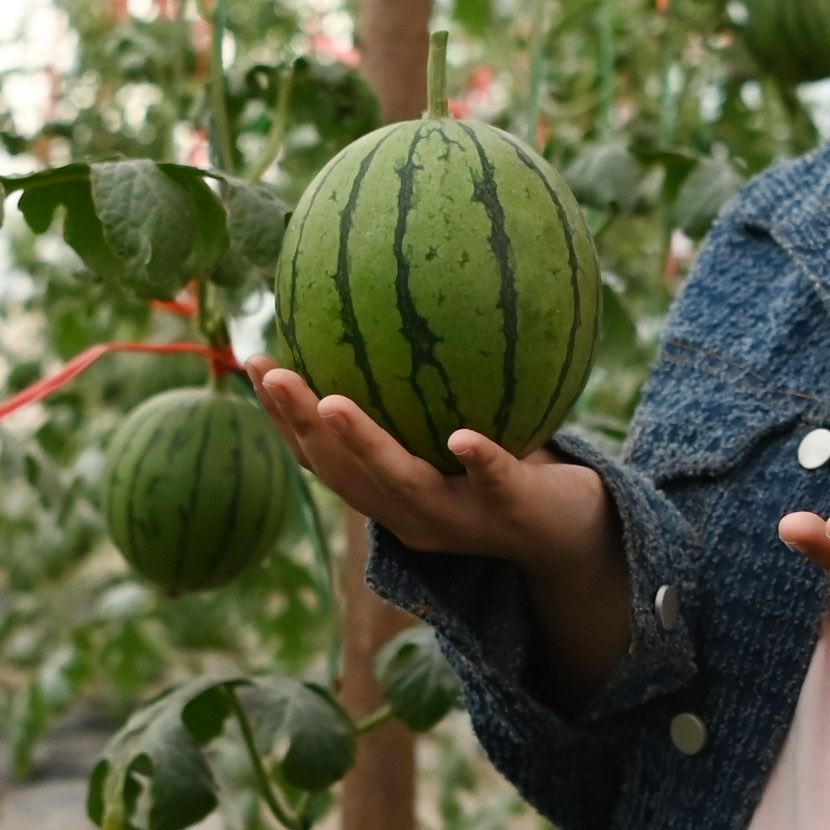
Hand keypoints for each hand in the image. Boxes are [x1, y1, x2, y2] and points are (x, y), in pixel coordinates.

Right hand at [254, 368, 615, 574]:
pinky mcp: (513, 512)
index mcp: (389, 495)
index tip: (251, 362)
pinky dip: (475, 459)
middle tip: (269, 374)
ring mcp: (460, 519)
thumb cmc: (511, 470)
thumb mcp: (459, 424)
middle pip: (343, 474)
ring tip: (331, 403)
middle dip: (299, 424)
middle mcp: (413, 515)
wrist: (578, 536)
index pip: (322, 459)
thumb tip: (391, 293)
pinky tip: (460, 435)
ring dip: (363, 444)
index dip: (281, 417)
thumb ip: (423, 384)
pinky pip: (492, 482)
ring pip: (403, 484)